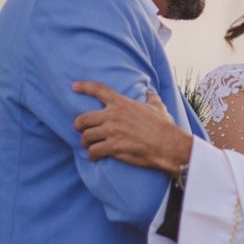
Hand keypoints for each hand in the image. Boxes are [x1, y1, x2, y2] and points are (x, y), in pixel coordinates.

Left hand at [73, 81, 192, 176]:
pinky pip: (93, 151)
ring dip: (86, 143)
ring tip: (90, 146)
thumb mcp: (158, 107)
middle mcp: (114, 116)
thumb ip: (151, 98)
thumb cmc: (164, 126)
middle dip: (79, 126)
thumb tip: (149, 92)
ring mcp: (112, 132)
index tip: (74, 86)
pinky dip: (92, 155)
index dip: (84, 87)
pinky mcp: (113, 147)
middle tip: (81, 130)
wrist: (169, 144)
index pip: (99, 90)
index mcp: (122, 104)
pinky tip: (95, 157)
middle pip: (83, 118)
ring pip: (86, 137)